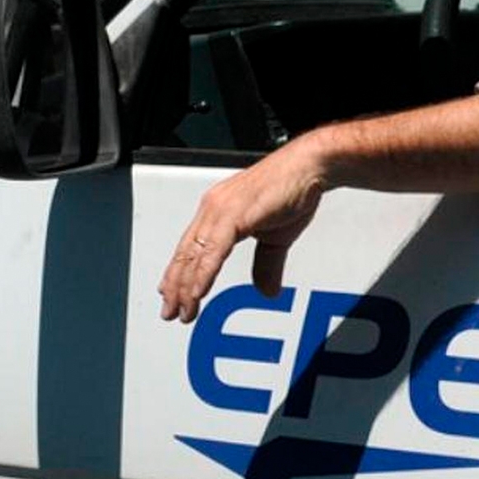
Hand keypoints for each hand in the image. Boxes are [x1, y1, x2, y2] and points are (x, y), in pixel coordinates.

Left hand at [159, 135, 326, 322]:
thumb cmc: (293, 188)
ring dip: (186, 287)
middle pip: (186, 254)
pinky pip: (213, 251)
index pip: (191, 247)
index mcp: (219, 210)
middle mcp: (214, 208)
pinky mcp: (234, 215)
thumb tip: (265, 289)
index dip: (179, 273)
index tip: (173, 294)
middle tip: (170, 311)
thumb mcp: (277, 237)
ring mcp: (220, 210)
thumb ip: (266, 264)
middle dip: (176, 286)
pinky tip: (197, 293)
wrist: (309, 166)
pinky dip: (203, 275)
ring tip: (182, 310)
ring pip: (195, 256)